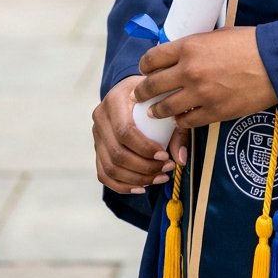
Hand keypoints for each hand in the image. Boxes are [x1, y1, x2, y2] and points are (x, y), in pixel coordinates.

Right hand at [92, 75, 178, 194]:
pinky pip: (104, 174)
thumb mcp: (169, 103)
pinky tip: (142, 187)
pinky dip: (123, 185)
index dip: (144, 149)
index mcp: (115, 100)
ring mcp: (97, 134)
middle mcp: (101, 117)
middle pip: (117, 153)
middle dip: (144, 167)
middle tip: (166, 169)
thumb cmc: (154, 95)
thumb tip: (180, 160)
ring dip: (136, 179)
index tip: (165, 156)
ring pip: (110, 167)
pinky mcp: (97, 148)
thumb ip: (177, 129)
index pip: (125, 131)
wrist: (135, 90)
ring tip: (160, 178)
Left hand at [134, 27, 276, 129]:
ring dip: (158, 110)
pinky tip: (181, 118)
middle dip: (143, 92)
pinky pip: (186, 122)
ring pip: (165, 108)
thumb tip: (180, 54)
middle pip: (152, 86)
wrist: (275, 62)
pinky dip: (181, 121)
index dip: (144, 66)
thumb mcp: (217, 35)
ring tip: (155, 112)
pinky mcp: (213, 112)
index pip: (152, 59)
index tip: (144, 71)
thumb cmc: (249, 43)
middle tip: (140, 96)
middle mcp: (189, 71)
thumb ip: (195, 47)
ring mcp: (200, 94)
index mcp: (189, 47)